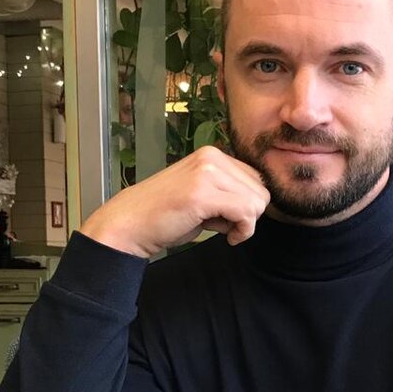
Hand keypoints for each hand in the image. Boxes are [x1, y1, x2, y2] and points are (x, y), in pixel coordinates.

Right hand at [79, 146, 269, 257]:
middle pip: (261, 191)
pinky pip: (246, 213)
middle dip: (247, 215)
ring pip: (257, 202)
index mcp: (212, 155)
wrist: (130, 224)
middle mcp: (212, 157)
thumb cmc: (165, 215)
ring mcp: (207, 173)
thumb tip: (259, 202)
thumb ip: (228, 190)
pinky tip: (226, 236)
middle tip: (223, 224)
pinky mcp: (203, 193)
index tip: (227, 217)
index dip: (248, 205)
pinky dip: (242, 231)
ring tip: (218, 227)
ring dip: (244, 224)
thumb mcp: (202, 193)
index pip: (257, 180)